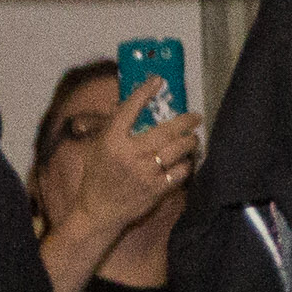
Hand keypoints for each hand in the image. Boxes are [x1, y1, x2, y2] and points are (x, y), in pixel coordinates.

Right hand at [37, 99, 197, 240]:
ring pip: (176, 151)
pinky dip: (185, 164)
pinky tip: (186, 160)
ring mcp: (144, 173)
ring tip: (194, 137)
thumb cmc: (97, 176)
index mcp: (111, 141)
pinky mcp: (155, 189)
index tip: (157, 81)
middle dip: (185, 121)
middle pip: (164, 131)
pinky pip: (179, 172)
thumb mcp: (96, 148)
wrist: (99, 211)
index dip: (144, 93)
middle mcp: (129, 155)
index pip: (129, 109)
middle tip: (195, 116)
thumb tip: (123, 104)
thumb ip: (110, 126)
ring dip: (189, 141)